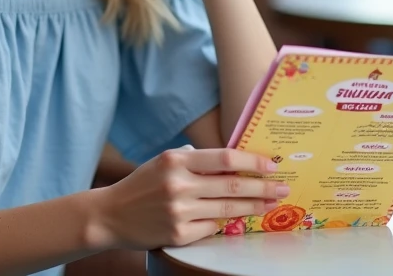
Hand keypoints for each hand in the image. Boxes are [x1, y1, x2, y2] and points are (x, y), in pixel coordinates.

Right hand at [87, 147, 287, 249]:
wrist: (111, 214)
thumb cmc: (142, 184)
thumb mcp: (164, 162)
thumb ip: (195, 161)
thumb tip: (235, 161)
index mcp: (176, 160)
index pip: (224, 158)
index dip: (252, 161)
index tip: (272, 165)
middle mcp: (178, 184)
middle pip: (233, 184)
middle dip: (263, 187)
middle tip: (282, 188)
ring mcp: (179, 211)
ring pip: (228, 208)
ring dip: (254, 207)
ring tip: (270, 205)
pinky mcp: (178, 234)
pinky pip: (212, 227)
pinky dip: (224, 222)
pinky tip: (235, 219)